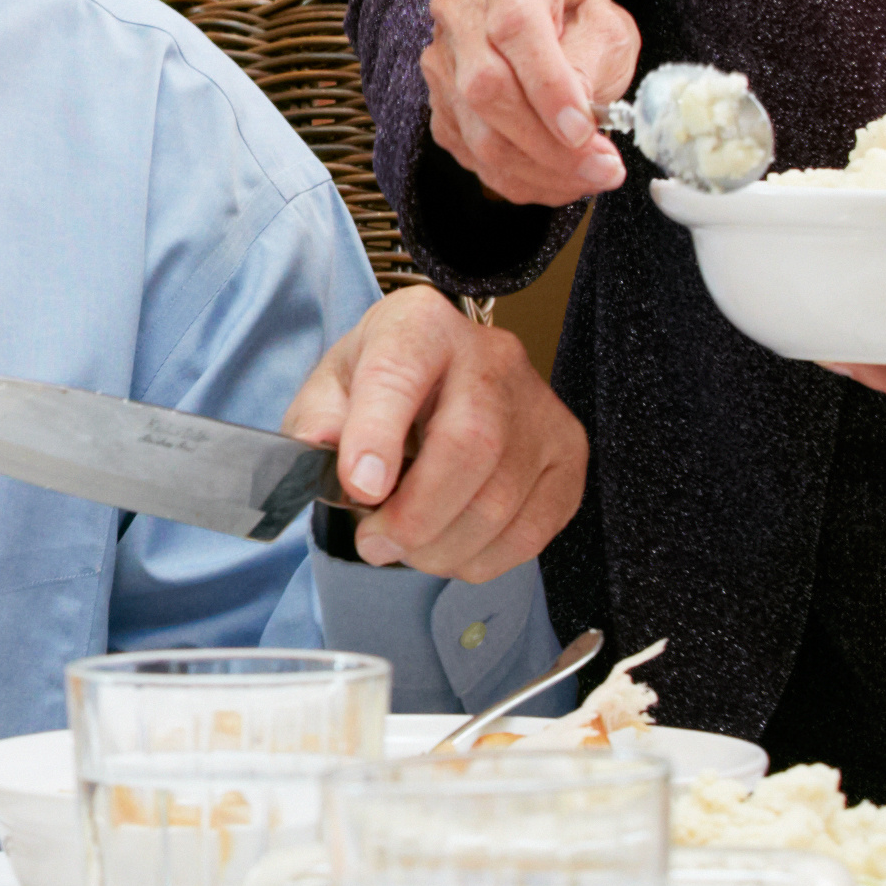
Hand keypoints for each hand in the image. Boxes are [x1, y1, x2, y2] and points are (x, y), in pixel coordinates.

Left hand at [278, 285, 583, 577]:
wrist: (444, 374)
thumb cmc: (384, 385)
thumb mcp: (332, 386)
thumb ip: (317, 420)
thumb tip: (319, 453)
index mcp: (421, 327)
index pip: (402, 371)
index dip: (379, 433)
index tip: (360, 488)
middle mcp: (492, 357)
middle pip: (470, 446)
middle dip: (415, 516)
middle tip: (374, 541)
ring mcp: (539, 406)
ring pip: (500, 500)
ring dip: (441, 547)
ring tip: (406, 546)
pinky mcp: (567, 453)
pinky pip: (531, 530)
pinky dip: (482, 558)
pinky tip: (451, 547)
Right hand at [416, 0, 638, 208]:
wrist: (536, 14)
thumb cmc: (574, 15)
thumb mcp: (604, 20)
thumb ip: (592, 59)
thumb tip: (576, 120)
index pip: (514, 29)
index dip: (548, 86)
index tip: (585, 130)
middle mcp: (460, 13)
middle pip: (486, 89)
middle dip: (550, 144)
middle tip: (604, 167)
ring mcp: (441, 63)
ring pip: (479, 135)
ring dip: (543, 171)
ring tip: (593, 177)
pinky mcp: (439, 108)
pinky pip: (475, 159)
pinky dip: (525, 181)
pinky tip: (563, 180)